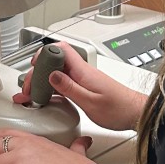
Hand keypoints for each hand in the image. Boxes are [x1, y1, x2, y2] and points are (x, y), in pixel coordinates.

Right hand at [16, 43, 146, 132]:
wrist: (135, 113)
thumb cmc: (119, 109)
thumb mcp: (91, 102)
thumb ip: (70, 88)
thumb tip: (52, 75)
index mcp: (83, 71)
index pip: (62, 49)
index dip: (45, 53)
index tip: (33, 66)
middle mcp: (83, 72)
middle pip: (55, 62)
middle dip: (38, 72)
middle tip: (28, 87)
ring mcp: (83, 79)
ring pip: (58, 73)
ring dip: (43, 81)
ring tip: (31, 94)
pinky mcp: (85, 88)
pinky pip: (64, 83)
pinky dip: (52, 89)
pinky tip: (46, 97)